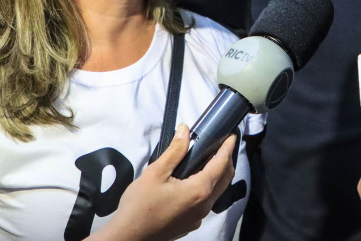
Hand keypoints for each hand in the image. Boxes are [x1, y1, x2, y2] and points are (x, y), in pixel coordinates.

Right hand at [102, 125, 235, 240]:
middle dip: (227, 159)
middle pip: (225, 178)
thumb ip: (175, 151)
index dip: (228, 148)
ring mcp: (199, 217)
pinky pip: (207, 202)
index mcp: (199, 191)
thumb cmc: (139, 205)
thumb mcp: (155, 173)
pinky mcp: (191, 223)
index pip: (222, 164)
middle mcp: (205, 205)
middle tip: (222, 145)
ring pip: (217, 191)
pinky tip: (195, 180)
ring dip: (218, 174)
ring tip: (210, 159)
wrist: (128, 237)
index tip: (232, 136)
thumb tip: (185, 130)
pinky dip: (208, 187)